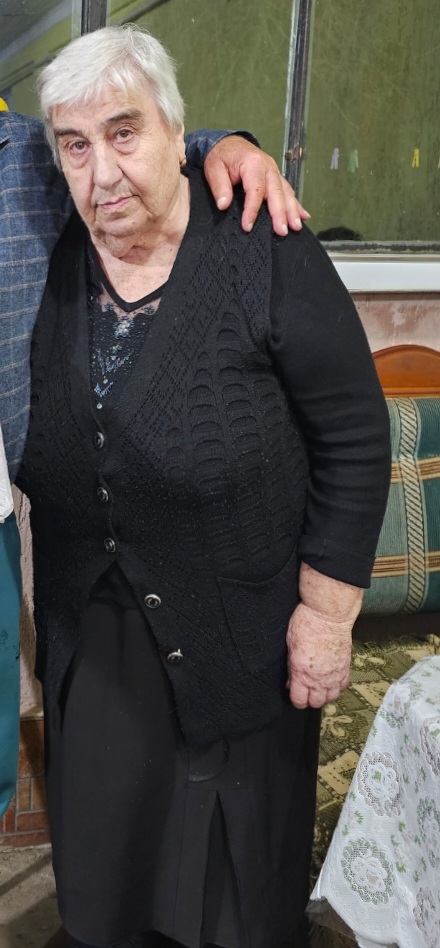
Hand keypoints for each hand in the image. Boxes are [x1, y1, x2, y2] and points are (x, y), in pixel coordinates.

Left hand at [203, 135, 309, 236]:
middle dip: (280, 213)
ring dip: (292, 211)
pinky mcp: (276, 177)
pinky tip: (303, 215)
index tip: (248, 226)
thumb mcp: (214, 168)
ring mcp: (274, 172)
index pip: (255, 190)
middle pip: (276, 192)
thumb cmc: (222, 156)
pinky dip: (296, 204)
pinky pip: (288, 191)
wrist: (227, 143)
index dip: (252, 210)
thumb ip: (220, 186)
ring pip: (286, 192)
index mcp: (253, 163)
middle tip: (281, 231)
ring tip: (295, 227)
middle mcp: (267, 167)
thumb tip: (224, 204)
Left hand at [285, 563, 362, 708]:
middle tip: (306, 689)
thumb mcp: (290, 646)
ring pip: (331, 698)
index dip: (296, 699)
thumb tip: (292, 681)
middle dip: (310, 699)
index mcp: (302, 673)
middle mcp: (319, 678)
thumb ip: (292, 667)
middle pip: (316, 703)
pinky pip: (343, 687)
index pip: (299, 701)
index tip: (294, 693)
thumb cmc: (306, 624)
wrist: (328, 614)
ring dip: (324, 694)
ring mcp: (334, 675)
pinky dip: (337, 687)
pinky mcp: (345, 668)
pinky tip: (331, 680)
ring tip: (319, 686)